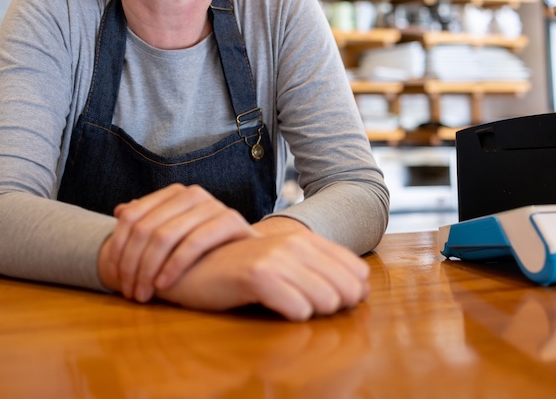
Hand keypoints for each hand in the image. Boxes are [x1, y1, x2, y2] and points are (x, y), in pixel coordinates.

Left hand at [98, 183, 254, 302]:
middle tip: (129, 291)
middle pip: (145, 228)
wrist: (249, 257)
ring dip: (148, 269)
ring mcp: (212, 204)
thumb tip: (121, 210)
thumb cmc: (204, 251)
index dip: (118, 248)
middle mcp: (192, 193)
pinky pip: (194, 242)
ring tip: (144, 293)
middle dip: (132, 264)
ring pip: (165, 235)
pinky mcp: (231, 220)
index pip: (132, 216)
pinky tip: (164, 284)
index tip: (113, 276)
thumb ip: (147, 222)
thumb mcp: (171, 236)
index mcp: (174, 193)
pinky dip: (174, 265)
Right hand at [154, 227, 370, 320]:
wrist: (192, 265)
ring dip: (317, 312)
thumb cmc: (239, 270)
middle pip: (345, 287)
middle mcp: (294, 243)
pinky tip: (284, 311)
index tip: (341, 302)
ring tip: (297, 309)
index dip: (354, 291)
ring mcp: (276, 257)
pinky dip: (295, 315)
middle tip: (318, 309)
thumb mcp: (282, 264)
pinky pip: (296, 307)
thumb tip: (362, 289)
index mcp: (304, 239)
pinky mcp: (257, 275)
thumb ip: (320, 270)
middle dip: (340, 305)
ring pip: (325, 299)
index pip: (355, 268)